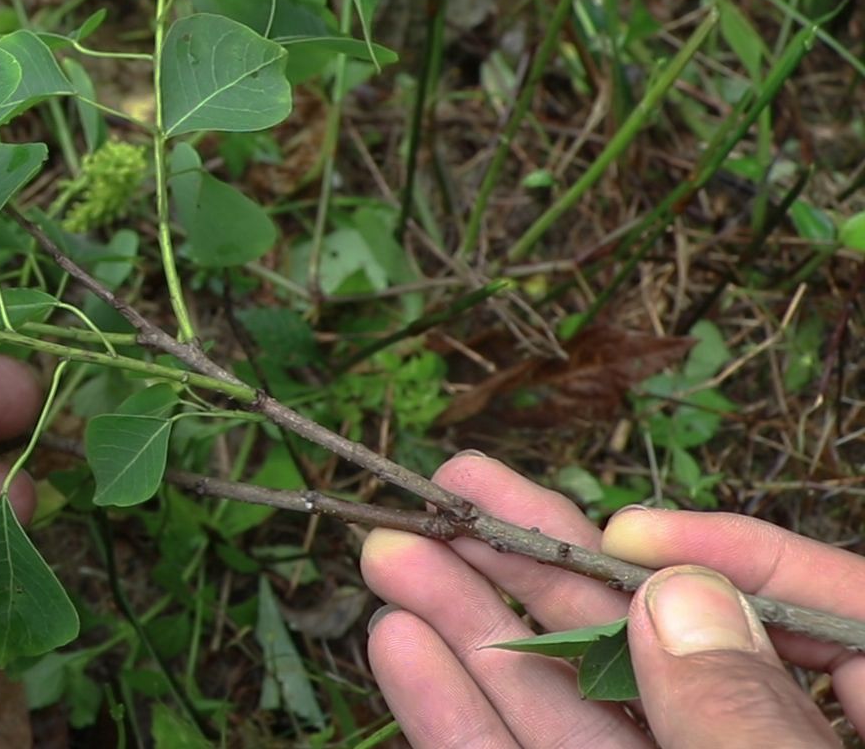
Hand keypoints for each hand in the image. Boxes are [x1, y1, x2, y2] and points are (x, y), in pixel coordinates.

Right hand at [361, 452, 855, 747]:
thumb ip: (746, 722)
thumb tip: (676, 597)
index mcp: (858, 739)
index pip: (827, 619)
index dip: (728, 555)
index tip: (628, 528)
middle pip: (656, 648)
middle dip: (546, 564)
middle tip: (454, 487)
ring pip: (567, 710)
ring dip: (473, 628)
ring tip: (392, 553)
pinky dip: (457, 717)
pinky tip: (401, 649)